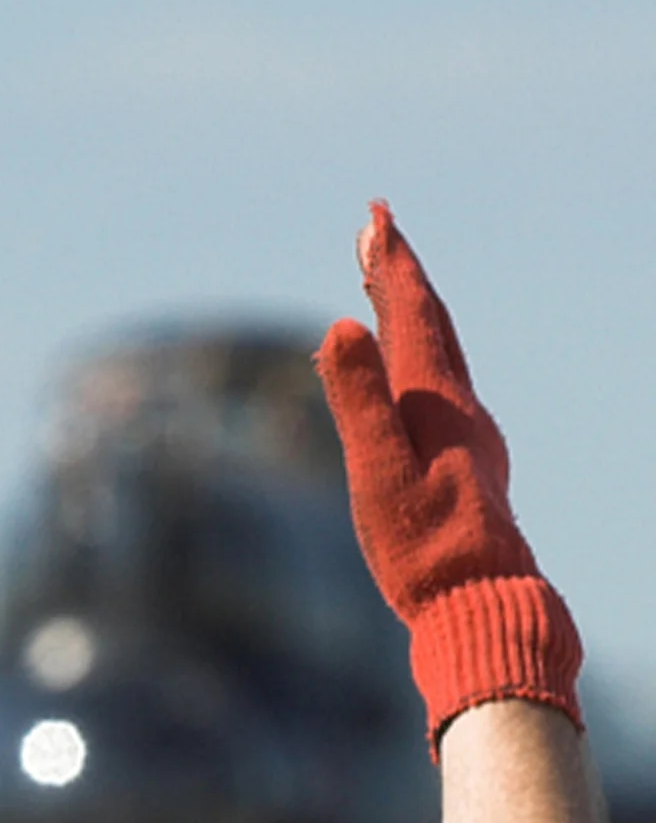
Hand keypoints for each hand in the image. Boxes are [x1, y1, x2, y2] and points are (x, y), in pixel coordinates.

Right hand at [315, 204, 580, 750]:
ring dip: (409, 316)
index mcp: (438, 404)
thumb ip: (359, 401)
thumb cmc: (424, 548)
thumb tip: (340, 327)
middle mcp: (461, 410)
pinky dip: (415, 362)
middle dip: (399, 276)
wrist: (483, 605)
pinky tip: (407, 382)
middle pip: (429, 326)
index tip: (376, 217)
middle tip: (377, 230)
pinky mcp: (465, 466)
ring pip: (437, 358)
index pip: (413, 315)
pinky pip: (438, 390)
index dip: (391, 265)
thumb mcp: (378, 473)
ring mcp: (468, 438)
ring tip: (384, 291)